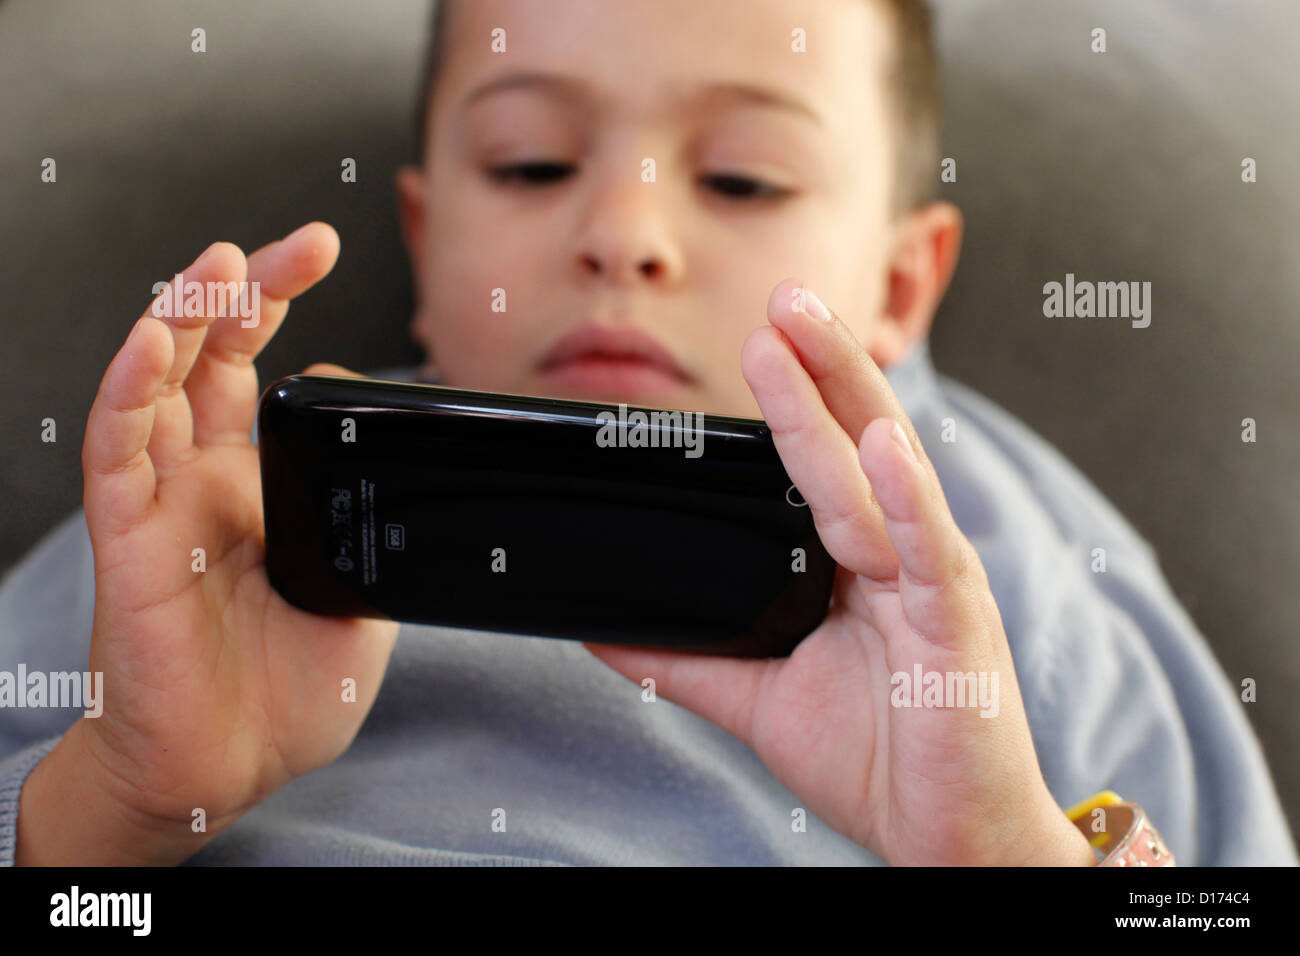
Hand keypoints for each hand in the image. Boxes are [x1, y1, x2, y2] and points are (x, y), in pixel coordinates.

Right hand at [18, 223, 398, 863]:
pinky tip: (153, 343)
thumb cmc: (288, 687)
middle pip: (212, 357)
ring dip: (184, 318)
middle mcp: (206, 478)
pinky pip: (119, 450)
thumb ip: (369, 525)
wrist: (232, 764)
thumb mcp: (361, 593)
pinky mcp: (129, 536)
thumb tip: (395, 466)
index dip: (282, 309)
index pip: (261, 370)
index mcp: (259, 484)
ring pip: (158, 384)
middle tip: (296, 244)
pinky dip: (131, 389)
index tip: (322, 253)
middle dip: (246, 291)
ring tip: (220, 265)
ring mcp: (164, 500)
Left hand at [586, 278, 1094, 865]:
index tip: (756, 340)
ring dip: (839, 397)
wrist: (946, 840)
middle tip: (776, 298)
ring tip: (799, 330)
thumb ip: (687, 657)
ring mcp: (932, 584)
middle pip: (856, 441)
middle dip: (814, 365)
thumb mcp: (759, 698)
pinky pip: (928, 551)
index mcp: (863, 564)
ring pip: (884, 473)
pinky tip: (875, 443)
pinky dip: (905, 495)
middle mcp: (902, 556)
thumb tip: (602, 628)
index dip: (795, 399)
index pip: (825, 463)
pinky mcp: (956, 628)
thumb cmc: (879, 759)